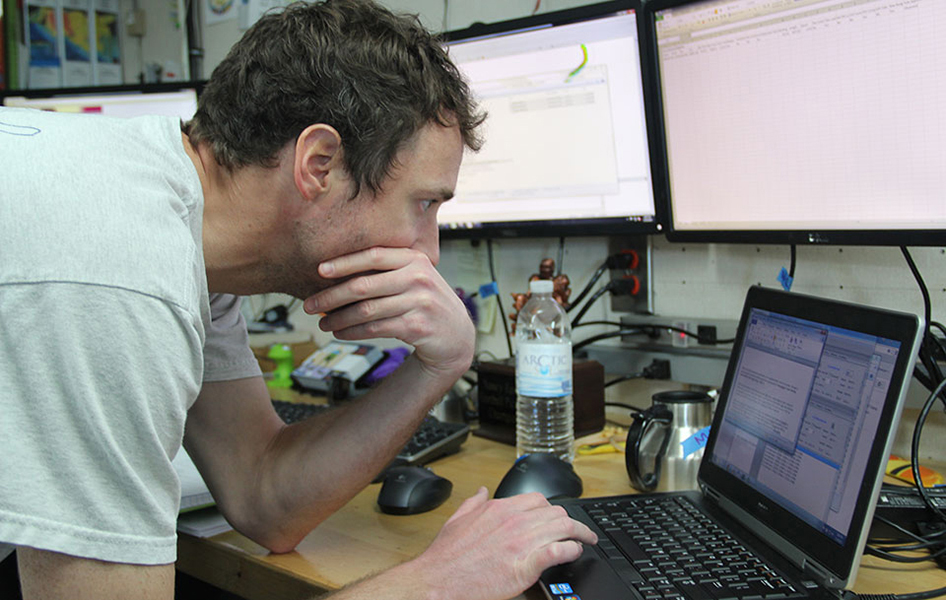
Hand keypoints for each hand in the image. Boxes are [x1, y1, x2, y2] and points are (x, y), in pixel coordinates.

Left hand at [303, 247, 474, 378]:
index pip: (374, 256)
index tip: (319, 270)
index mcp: (415, 259)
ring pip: (366, 310)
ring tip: (322, 322)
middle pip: (364, 285)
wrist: (457, 334)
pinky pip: (375, 328)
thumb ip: (388, 270)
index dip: (344, 262)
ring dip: (338, 318)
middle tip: (309, 305)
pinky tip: (340, 332)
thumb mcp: (416, 277)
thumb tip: (336, 275)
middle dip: (331, 296)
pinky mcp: (417, 327)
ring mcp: (420, 303)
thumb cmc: (426, 302)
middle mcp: (419, 278)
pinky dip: (353, 331)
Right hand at [407, 488, 597, 599]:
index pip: (538, 500)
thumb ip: (474, 502)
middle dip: (569, 521)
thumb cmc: (447, 556)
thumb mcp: (458, 519)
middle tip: (578, 531)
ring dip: (579, 533)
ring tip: (586, 540)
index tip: (557, 517)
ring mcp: (521, 542)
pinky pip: (559, 551)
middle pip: (555, 513)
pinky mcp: (526, 565)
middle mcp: (513, 521)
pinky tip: (574, 553)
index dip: (551, 509)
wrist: (439, 580)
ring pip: (563, 528)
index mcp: (499, 509)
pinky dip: (571, 550)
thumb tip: (482, 491)